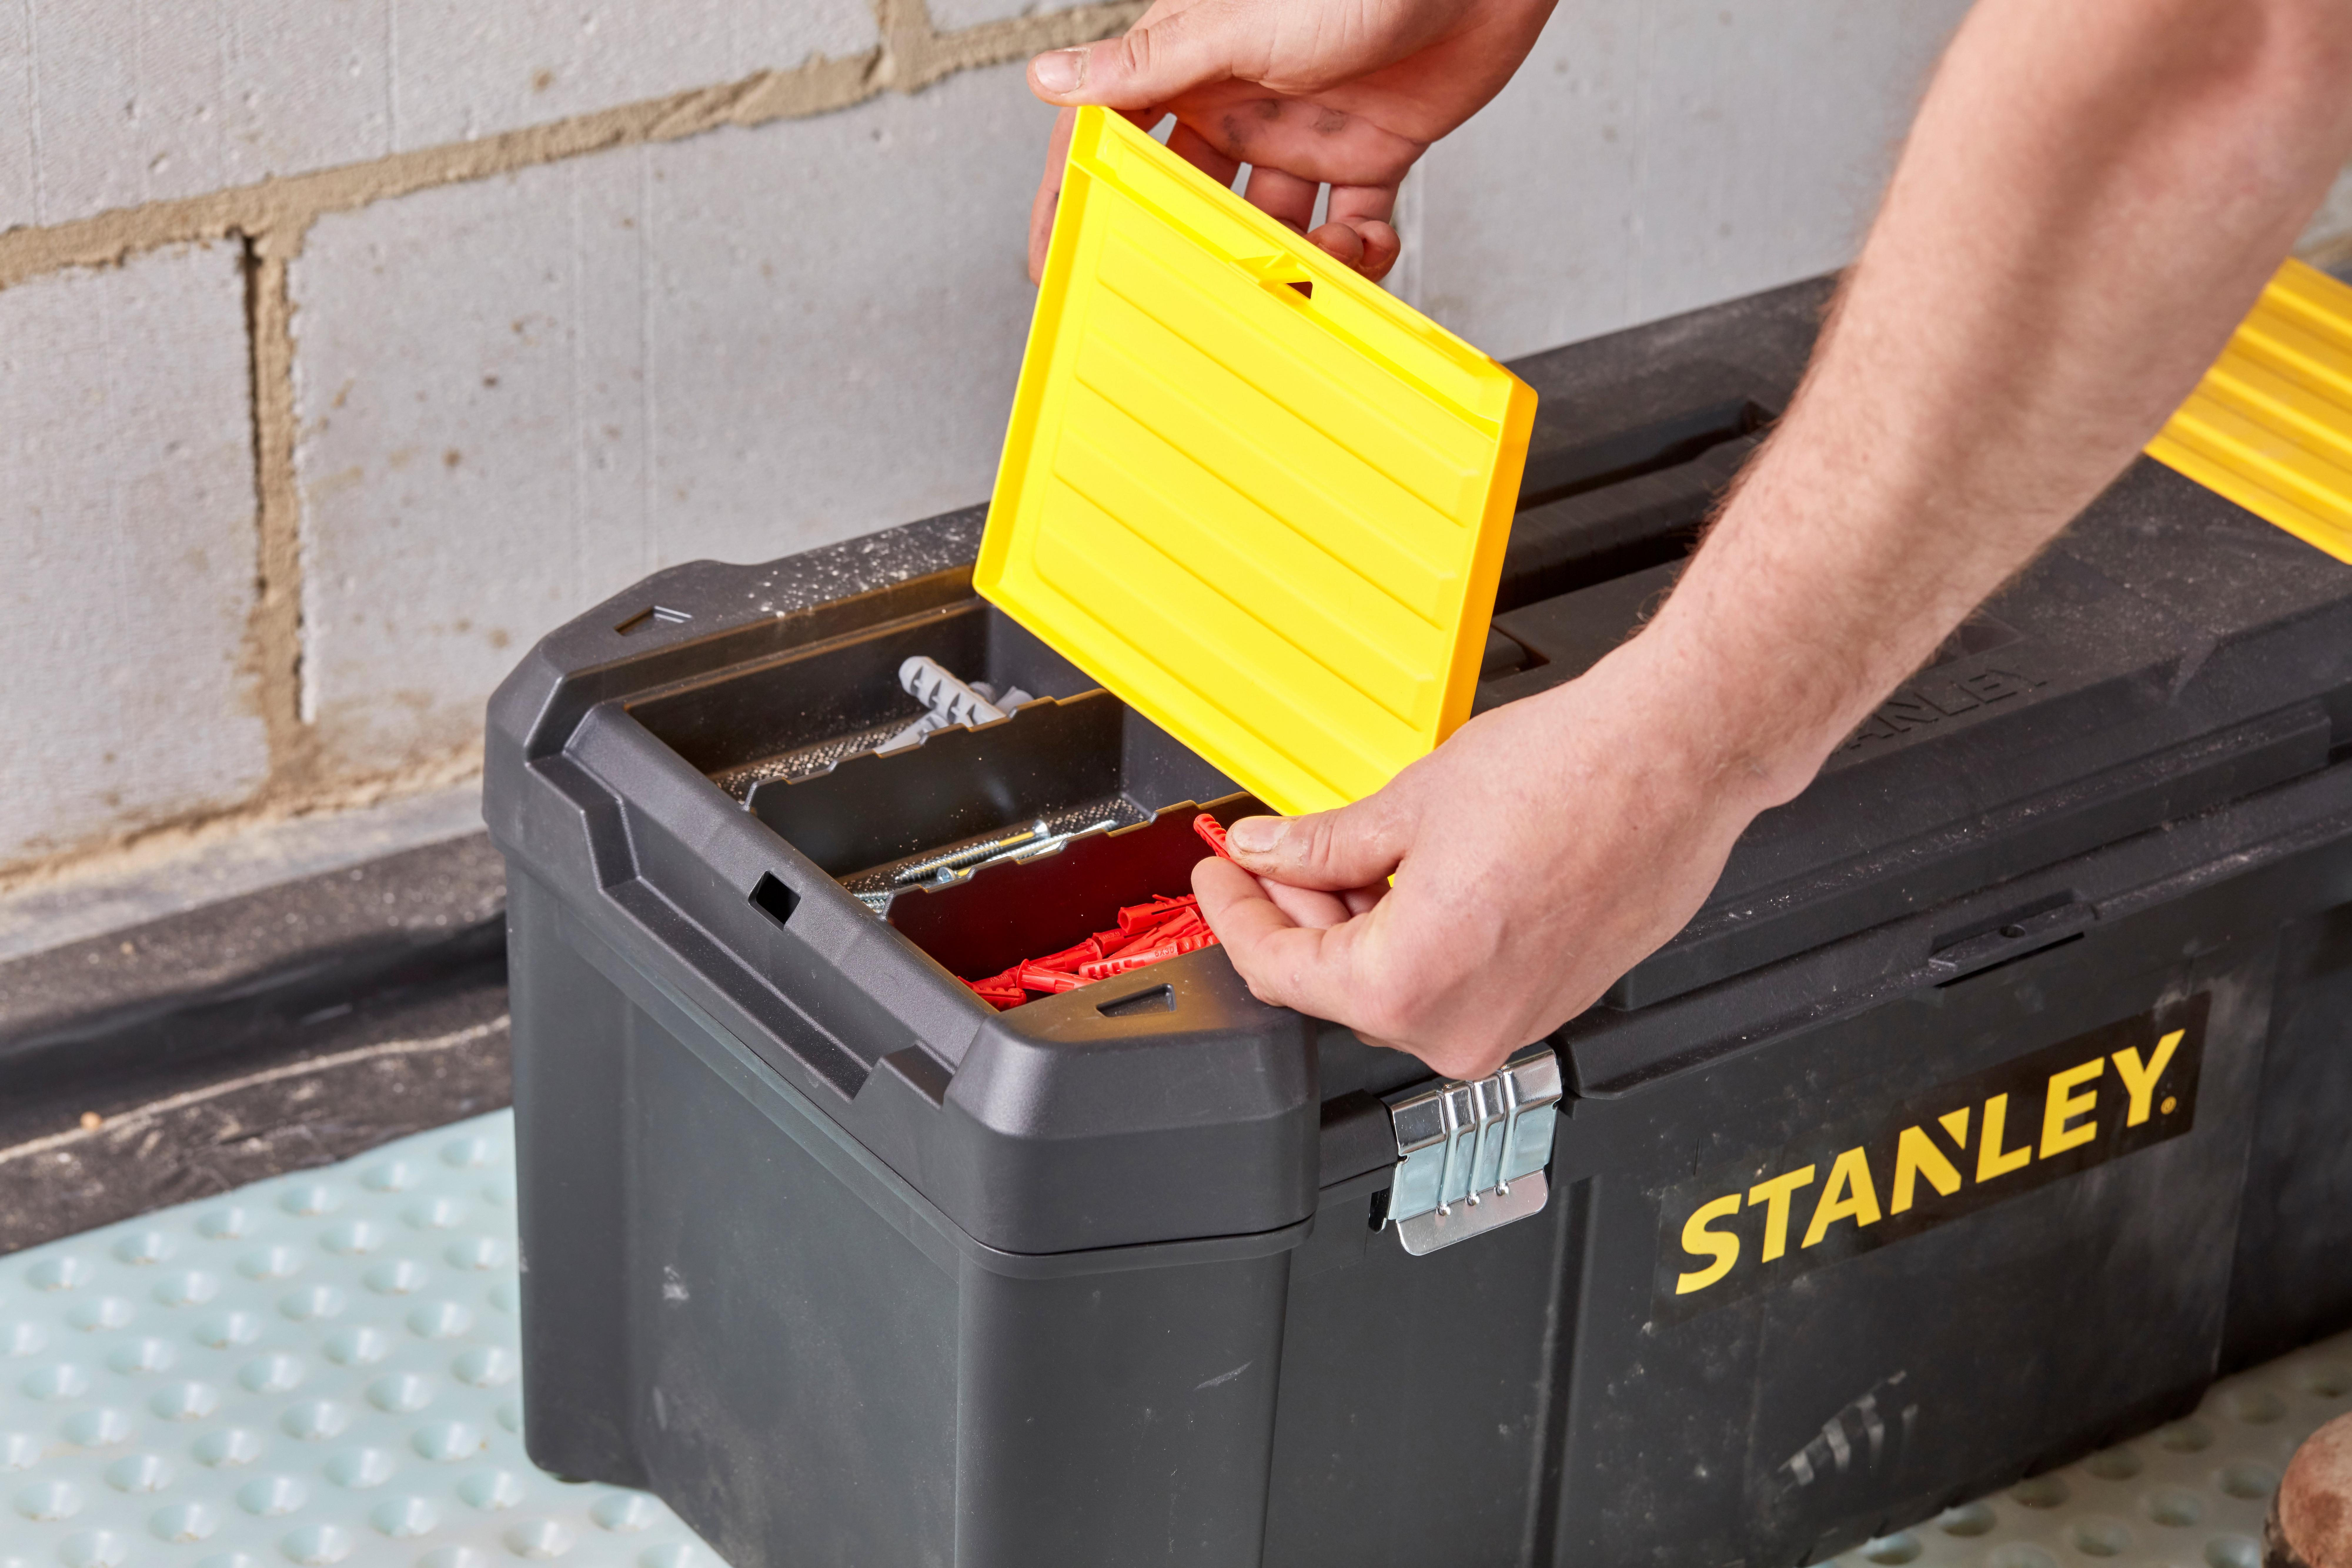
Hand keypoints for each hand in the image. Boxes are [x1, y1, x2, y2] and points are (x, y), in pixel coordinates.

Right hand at [1025, 0, 1557, 282]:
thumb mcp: (1234, 24)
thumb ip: (1146, 64)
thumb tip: (1049, 81)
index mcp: (1195, 65)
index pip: (1116, 132)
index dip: (1080, 193)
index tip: (1059, 257)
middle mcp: (1244, 100)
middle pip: (1195, 194)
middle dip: (1197, 245)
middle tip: (1200, 290)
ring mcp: (1306, 128)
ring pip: (1275, 222)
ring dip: (1289, 258)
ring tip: (1305, 270)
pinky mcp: (1372, 148)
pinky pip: (1351, 220)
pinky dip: (1359, 251)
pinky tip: (1365, 246)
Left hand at [1193, 626, 1790, 1082]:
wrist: (1675, 760)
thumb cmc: (1571, 775)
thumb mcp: (1411, 804)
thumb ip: (1323, 846)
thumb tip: (1267, 853)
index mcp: (1412, 984)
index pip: (1283, 970)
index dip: (1236, 915)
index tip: (1219, 878)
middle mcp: (1462, 1027)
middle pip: (1340, 986)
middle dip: (1300, 916)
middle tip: (1274, 855)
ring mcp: (1513, 1023)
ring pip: (1399, 987)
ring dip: (1361, 925)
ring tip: (1352, 852)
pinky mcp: (1550, 1001)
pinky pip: (1455, 983)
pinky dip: (1419, 936)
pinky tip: (1412, 875)